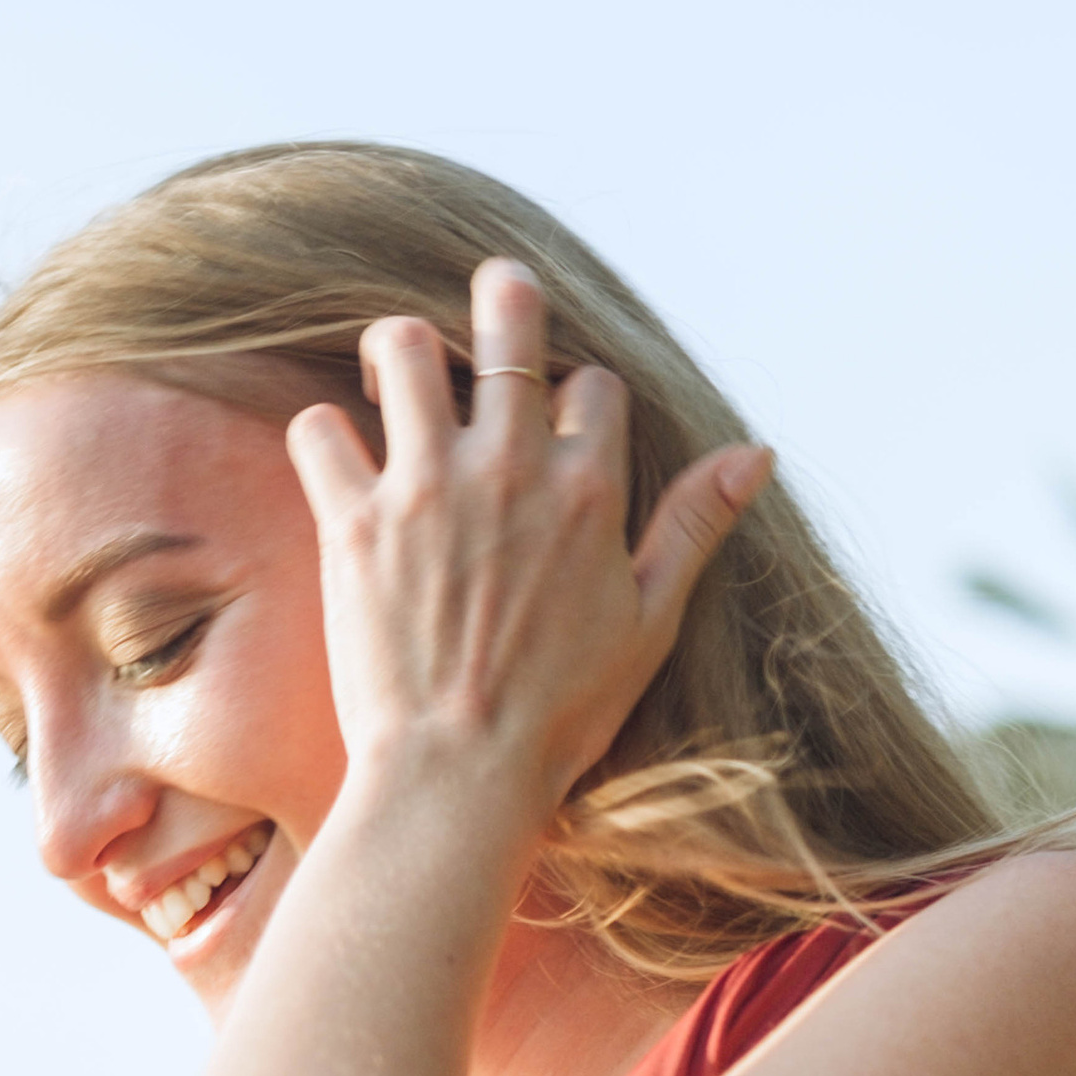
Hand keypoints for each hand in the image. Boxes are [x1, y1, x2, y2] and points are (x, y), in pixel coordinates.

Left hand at [284, 259, 771, 827]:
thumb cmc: (560, 715)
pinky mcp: (354, 524)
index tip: (558, 429)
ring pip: (404, 349)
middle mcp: (508, 470)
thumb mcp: (649, 622)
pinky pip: (319, 431)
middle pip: (508, 323)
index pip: (589, 385)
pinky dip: (322, 434)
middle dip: (500, 296)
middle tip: (485, 301)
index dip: (575, 397)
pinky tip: (335, 456)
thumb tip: (756, 453)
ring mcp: (425, 490)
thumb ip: (694, 526)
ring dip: (398, 349)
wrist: (458, 778)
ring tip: (394, 372)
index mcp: (587, 490)